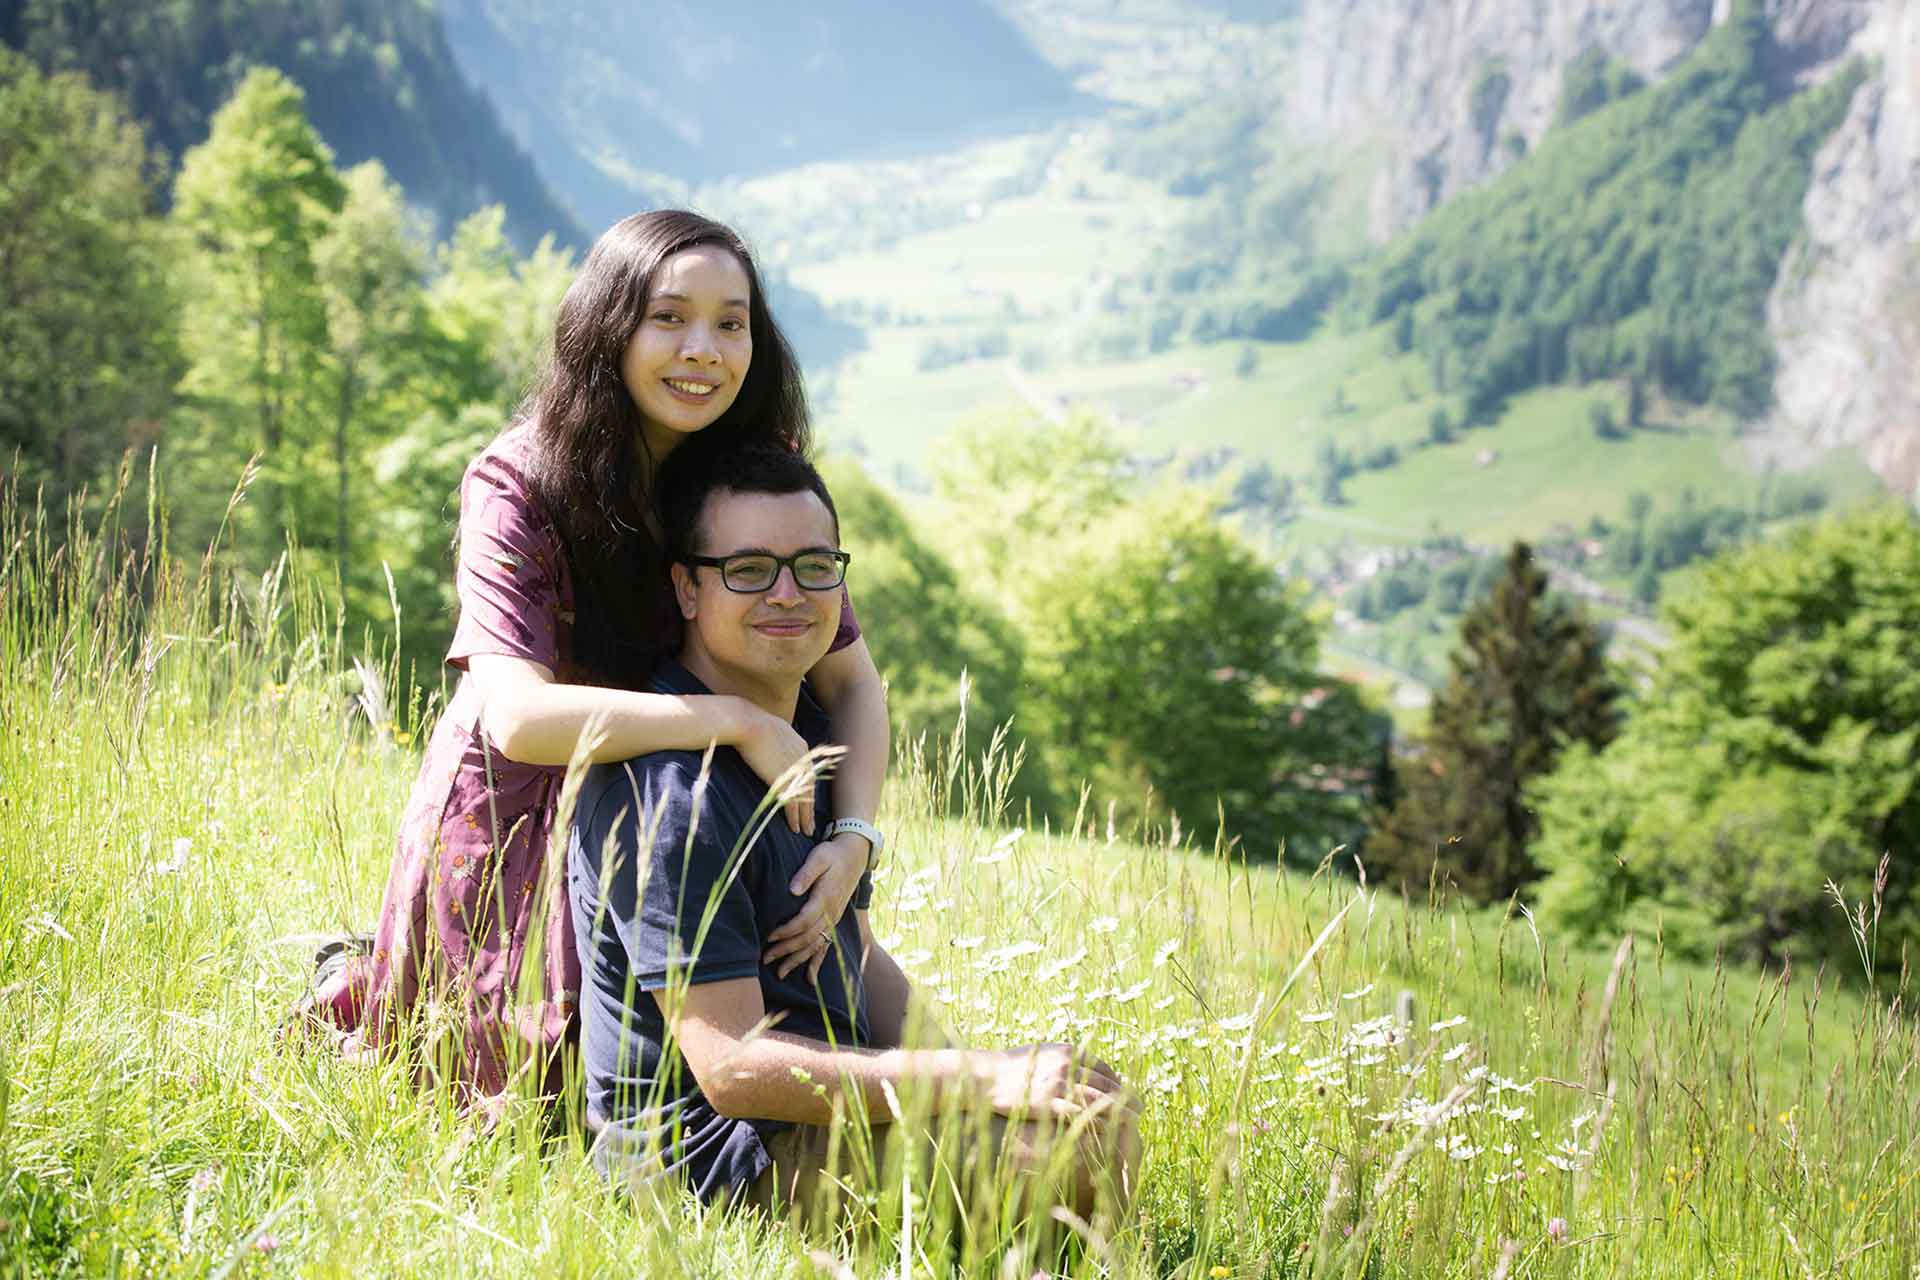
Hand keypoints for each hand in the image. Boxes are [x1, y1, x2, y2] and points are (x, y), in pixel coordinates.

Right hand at [734, 709, 814, 834]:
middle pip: (810, 789)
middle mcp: (803, 761)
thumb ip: (778, 739)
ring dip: (806, 818)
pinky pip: (792, 804)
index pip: (809, 773)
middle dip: (811, 808)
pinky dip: (794, 818)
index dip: (808, 789)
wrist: (748, 723)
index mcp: (801, 747)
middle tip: (812, 823)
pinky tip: (794, 828)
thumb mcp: (773, 727)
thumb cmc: (753, 722)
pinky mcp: (782, 781)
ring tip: (806, 831)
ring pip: (804, 800)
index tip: (808, 800)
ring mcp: (794, 772)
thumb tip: (771, 739)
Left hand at [763, 833, 870, 980]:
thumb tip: (792, 889)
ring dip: (797, 961)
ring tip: (780, 973)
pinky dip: (817, 963)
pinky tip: (809, 979)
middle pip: (807, 938)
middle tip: (765, 959)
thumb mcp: (819, 857)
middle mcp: (830, 913)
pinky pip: (826, 947)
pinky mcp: (834, 922)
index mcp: (825, 899)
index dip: (786, 931)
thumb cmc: (832, 855)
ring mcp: (833, 920)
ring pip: (815, 946)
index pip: (803, 921)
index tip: (769, 937)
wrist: (854, 856)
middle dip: (786, 951)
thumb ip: (806, 873)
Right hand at [985, 1044, 1136, 1126]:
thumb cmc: (1014, 1066)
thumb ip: (1065, 1059)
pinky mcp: (1049, 1104)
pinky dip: (1096, 1122)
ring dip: (1120, 1111)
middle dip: (1126, 1097)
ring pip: (1098, 1099)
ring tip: (1135, 1120)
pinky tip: (1107, 1131)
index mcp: (1069, 1052)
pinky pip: (1079, 1115)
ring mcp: (1059, 1085)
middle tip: (1141, 1109)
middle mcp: (1068, 1065)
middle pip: (1106, 1083)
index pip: (1103, 1068)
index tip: (1126, 1094)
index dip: (1118, 1083)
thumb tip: (1083, 1065)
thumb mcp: (1044, 1053)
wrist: (988, 1076)